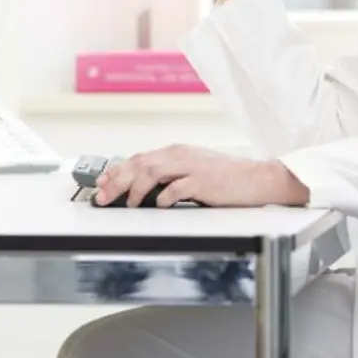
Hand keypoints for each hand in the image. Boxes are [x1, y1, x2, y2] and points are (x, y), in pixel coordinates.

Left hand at [96, 144, 309, 208]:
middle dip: (116, 181)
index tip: (101, 184)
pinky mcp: (203, 182)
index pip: (138, 158)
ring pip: (152, 172)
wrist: (256, 178)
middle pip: (139, 163)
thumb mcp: (193, 170)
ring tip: (126, 204)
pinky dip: (163, 197)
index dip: (116, 171)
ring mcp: (192, 167)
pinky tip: (158, 205)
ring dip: (134, 189)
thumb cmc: (226, 178)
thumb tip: (142, 188)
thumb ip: (170, 175)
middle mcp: (180, 155)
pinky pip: (177, 188)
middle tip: (102, 197)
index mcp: (176, 152)